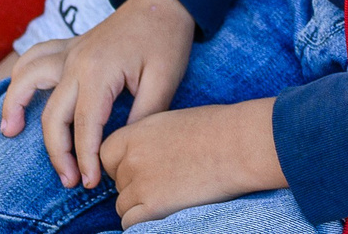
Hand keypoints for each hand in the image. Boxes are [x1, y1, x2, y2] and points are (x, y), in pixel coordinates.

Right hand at [0, 0, 194, 188]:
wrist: (165, 0)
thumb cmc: (166, 39)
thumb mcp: (165, 80)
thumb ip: (144, 115)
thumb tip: (123, 146)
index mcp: (99, 71)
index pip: (84, 126)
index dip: (87, 158)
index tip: (92, 182)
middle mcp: (75, 61)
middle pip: (53, 114)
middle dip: (58, 152)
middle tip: (71, 180)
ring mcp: (69, 51)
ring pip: (28, 80)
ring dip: (15, 106)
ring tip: (10, 132)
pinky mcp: (69, 46)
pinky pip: (33, 58)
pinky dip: (20, 76)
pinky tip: (19, 95)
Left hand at [98, 101, 284, 227]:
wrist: (240, 144)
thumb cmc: (218, 129)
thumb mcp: (173, 123)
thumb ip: (148, 140)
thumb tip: (140, 159)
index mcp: (135, 133)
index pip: (107, 156)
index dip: (122, 164)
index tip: (143, 167)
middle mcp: (131, 159)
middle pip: (118, 183)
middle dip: (136, 185)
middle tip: (168, 180)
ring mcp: (140, 185)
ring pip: (123, 206)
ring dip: (142, 205)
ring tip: (173, 194)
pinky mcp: (153, 208)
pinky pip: (131, 223)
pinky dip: (145, 221)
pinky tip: (168, 210)